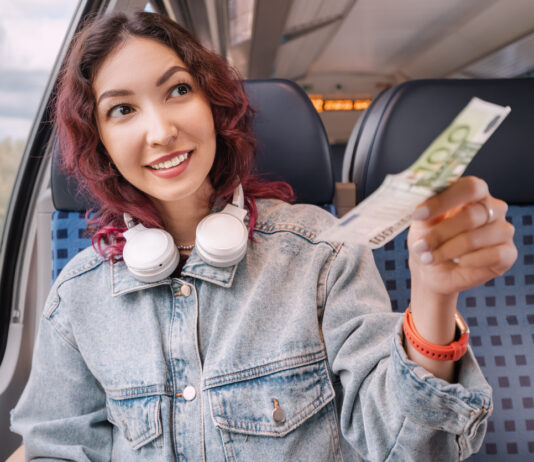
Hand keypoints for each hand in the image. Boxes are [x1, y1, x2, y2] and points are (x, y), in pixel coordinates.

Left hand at [407, 176, 517, 296]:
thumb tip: (421, 207)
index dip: (443, 201)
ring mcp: (502, 230)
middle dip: (440, 233)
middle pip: (471, 215)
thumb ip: (424, 210)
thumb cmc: (429, 240)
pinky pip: (493, 255)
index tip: (418, 215)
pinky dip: (468, 261)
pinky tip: (457, 263)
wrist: (433, 271)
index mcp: (473, 193)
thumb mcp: (421, 222)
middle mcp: (492, 208)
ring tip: (430, 258)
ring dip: (447, 251)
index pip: (469, 187)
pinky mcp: (508, 253)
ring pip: (475, 239)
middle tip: (420, 245)